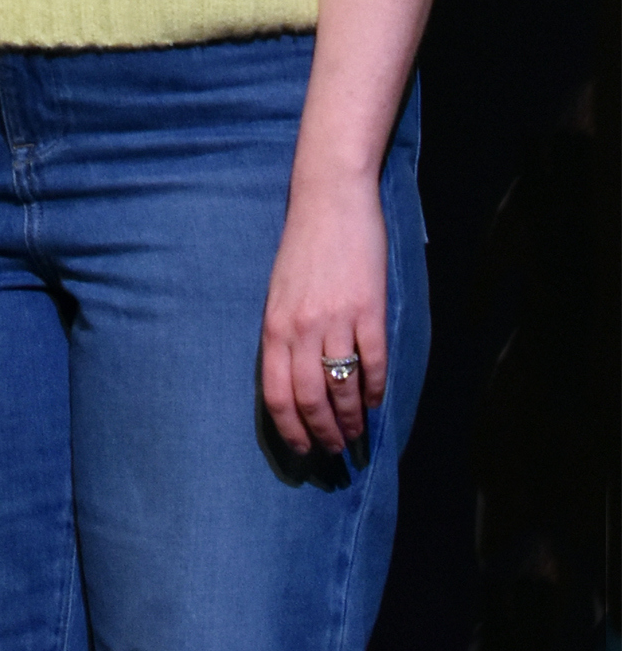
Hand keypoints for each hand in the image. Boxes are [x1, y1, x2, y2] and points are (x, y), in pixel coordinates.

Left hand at [260, 175, 387, 456]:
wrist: (330, 199)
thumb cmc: (301, 246)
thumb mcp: (279, 292)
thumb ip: (283, 334)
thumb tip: (292, 380)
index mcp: (273, 325)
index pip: (276, 394)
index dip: (290, 430)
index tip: (302, 450)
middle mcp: (300, 328)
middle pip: (309, 400)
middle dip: (323, 434)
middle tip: (335, 451)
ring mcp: (336, 320)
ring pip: (342, 389)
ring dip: (351, 420)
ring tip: (357, 435)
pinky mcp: (369, 310)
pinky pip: (373, 364)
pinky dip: (376, 390)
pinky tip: (377, 401)